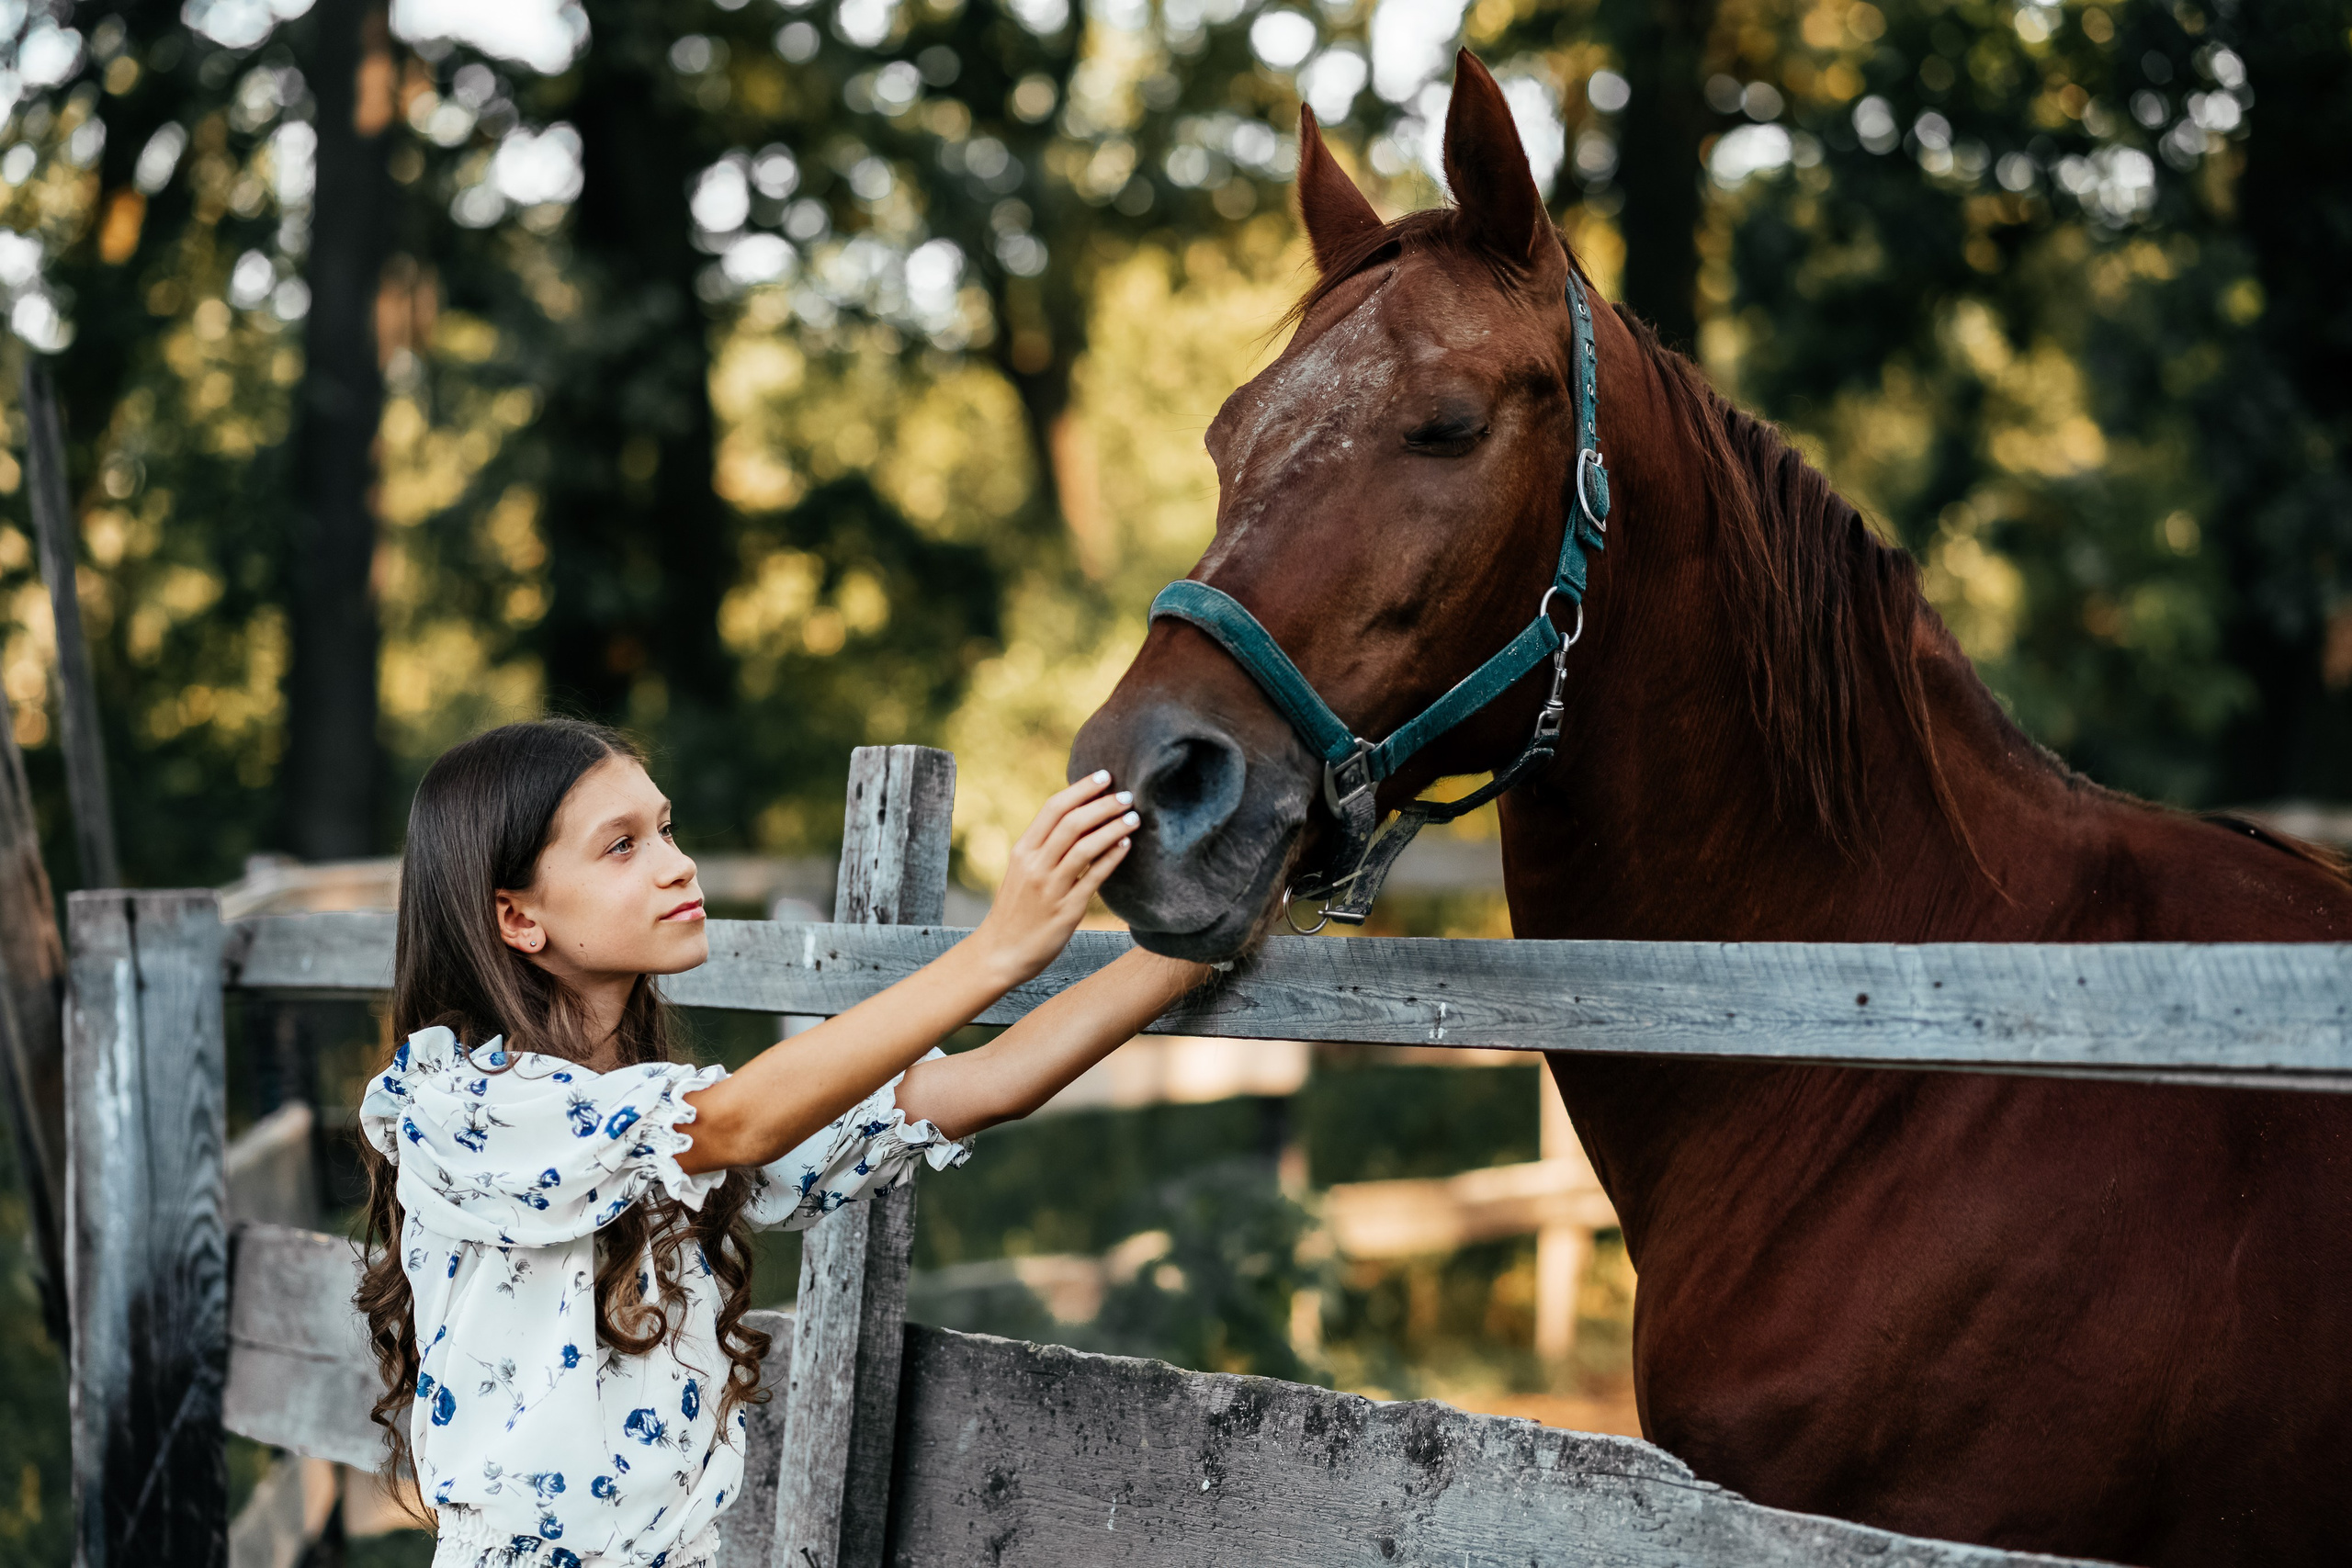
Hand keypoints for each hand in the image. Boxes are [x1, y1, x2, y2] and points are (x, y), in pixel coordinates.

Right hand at [969, 771, 1136, 986]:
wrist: (1000, 952)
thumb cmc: (1016, 909)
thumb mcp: (1021, 871)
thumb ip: (1043, 847)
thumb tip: (1076, 818)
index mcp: (1022, 851)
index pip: (1053, 808)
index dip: (1081, 789)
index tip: (1105, 776)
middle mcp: (1035, 865)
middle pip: (1072, 823)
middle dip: (1103, 805)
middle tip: (1128, 795)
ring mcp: (1050, 888)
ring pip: (1085, 847)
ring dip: (1113, 827)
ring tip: (1134, 817)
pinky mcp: (1067, 910)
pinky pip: (1094, 877)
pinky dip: (1113, 857)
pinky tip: (1127, 844)